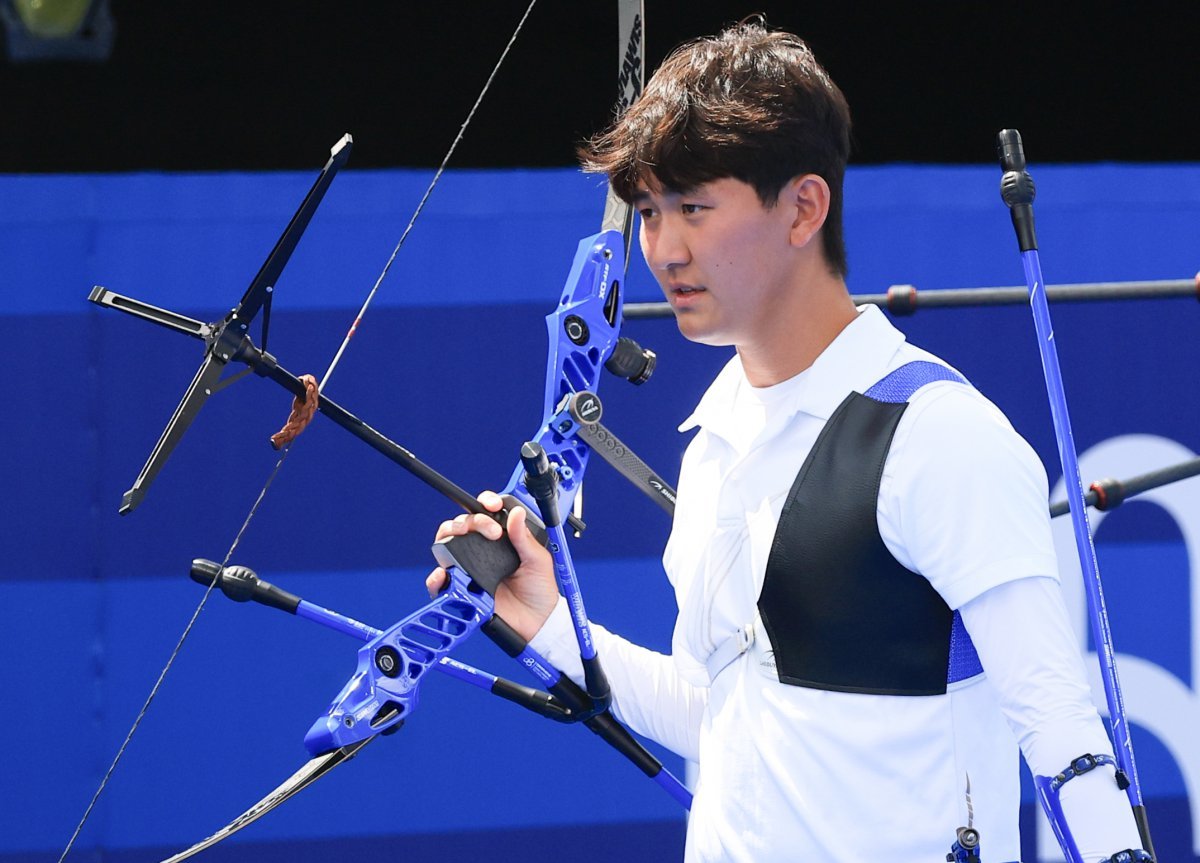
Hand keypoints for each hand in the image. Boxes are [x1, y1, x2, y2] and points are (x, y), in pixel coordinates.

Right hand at [426, 490, 558, 642]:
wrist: (537, 623)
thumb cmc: (539, 591)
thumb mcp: (537, 560)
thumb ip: (524, 537)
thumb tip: (515, 513)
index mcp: (501, 538)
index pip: (486, 513)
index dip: (486, 503)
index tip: (493, 505)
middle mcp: (482, 550)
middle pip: (463, 524)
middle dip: (470, 520)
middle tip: (489, 530)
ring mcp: (470, 568)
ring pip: (446, 545)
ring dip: (449, 536)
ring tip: (462, 537)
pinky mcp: (461, 589)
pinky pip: (440, 582)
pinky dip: (437, 577)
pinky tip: (445, 573)